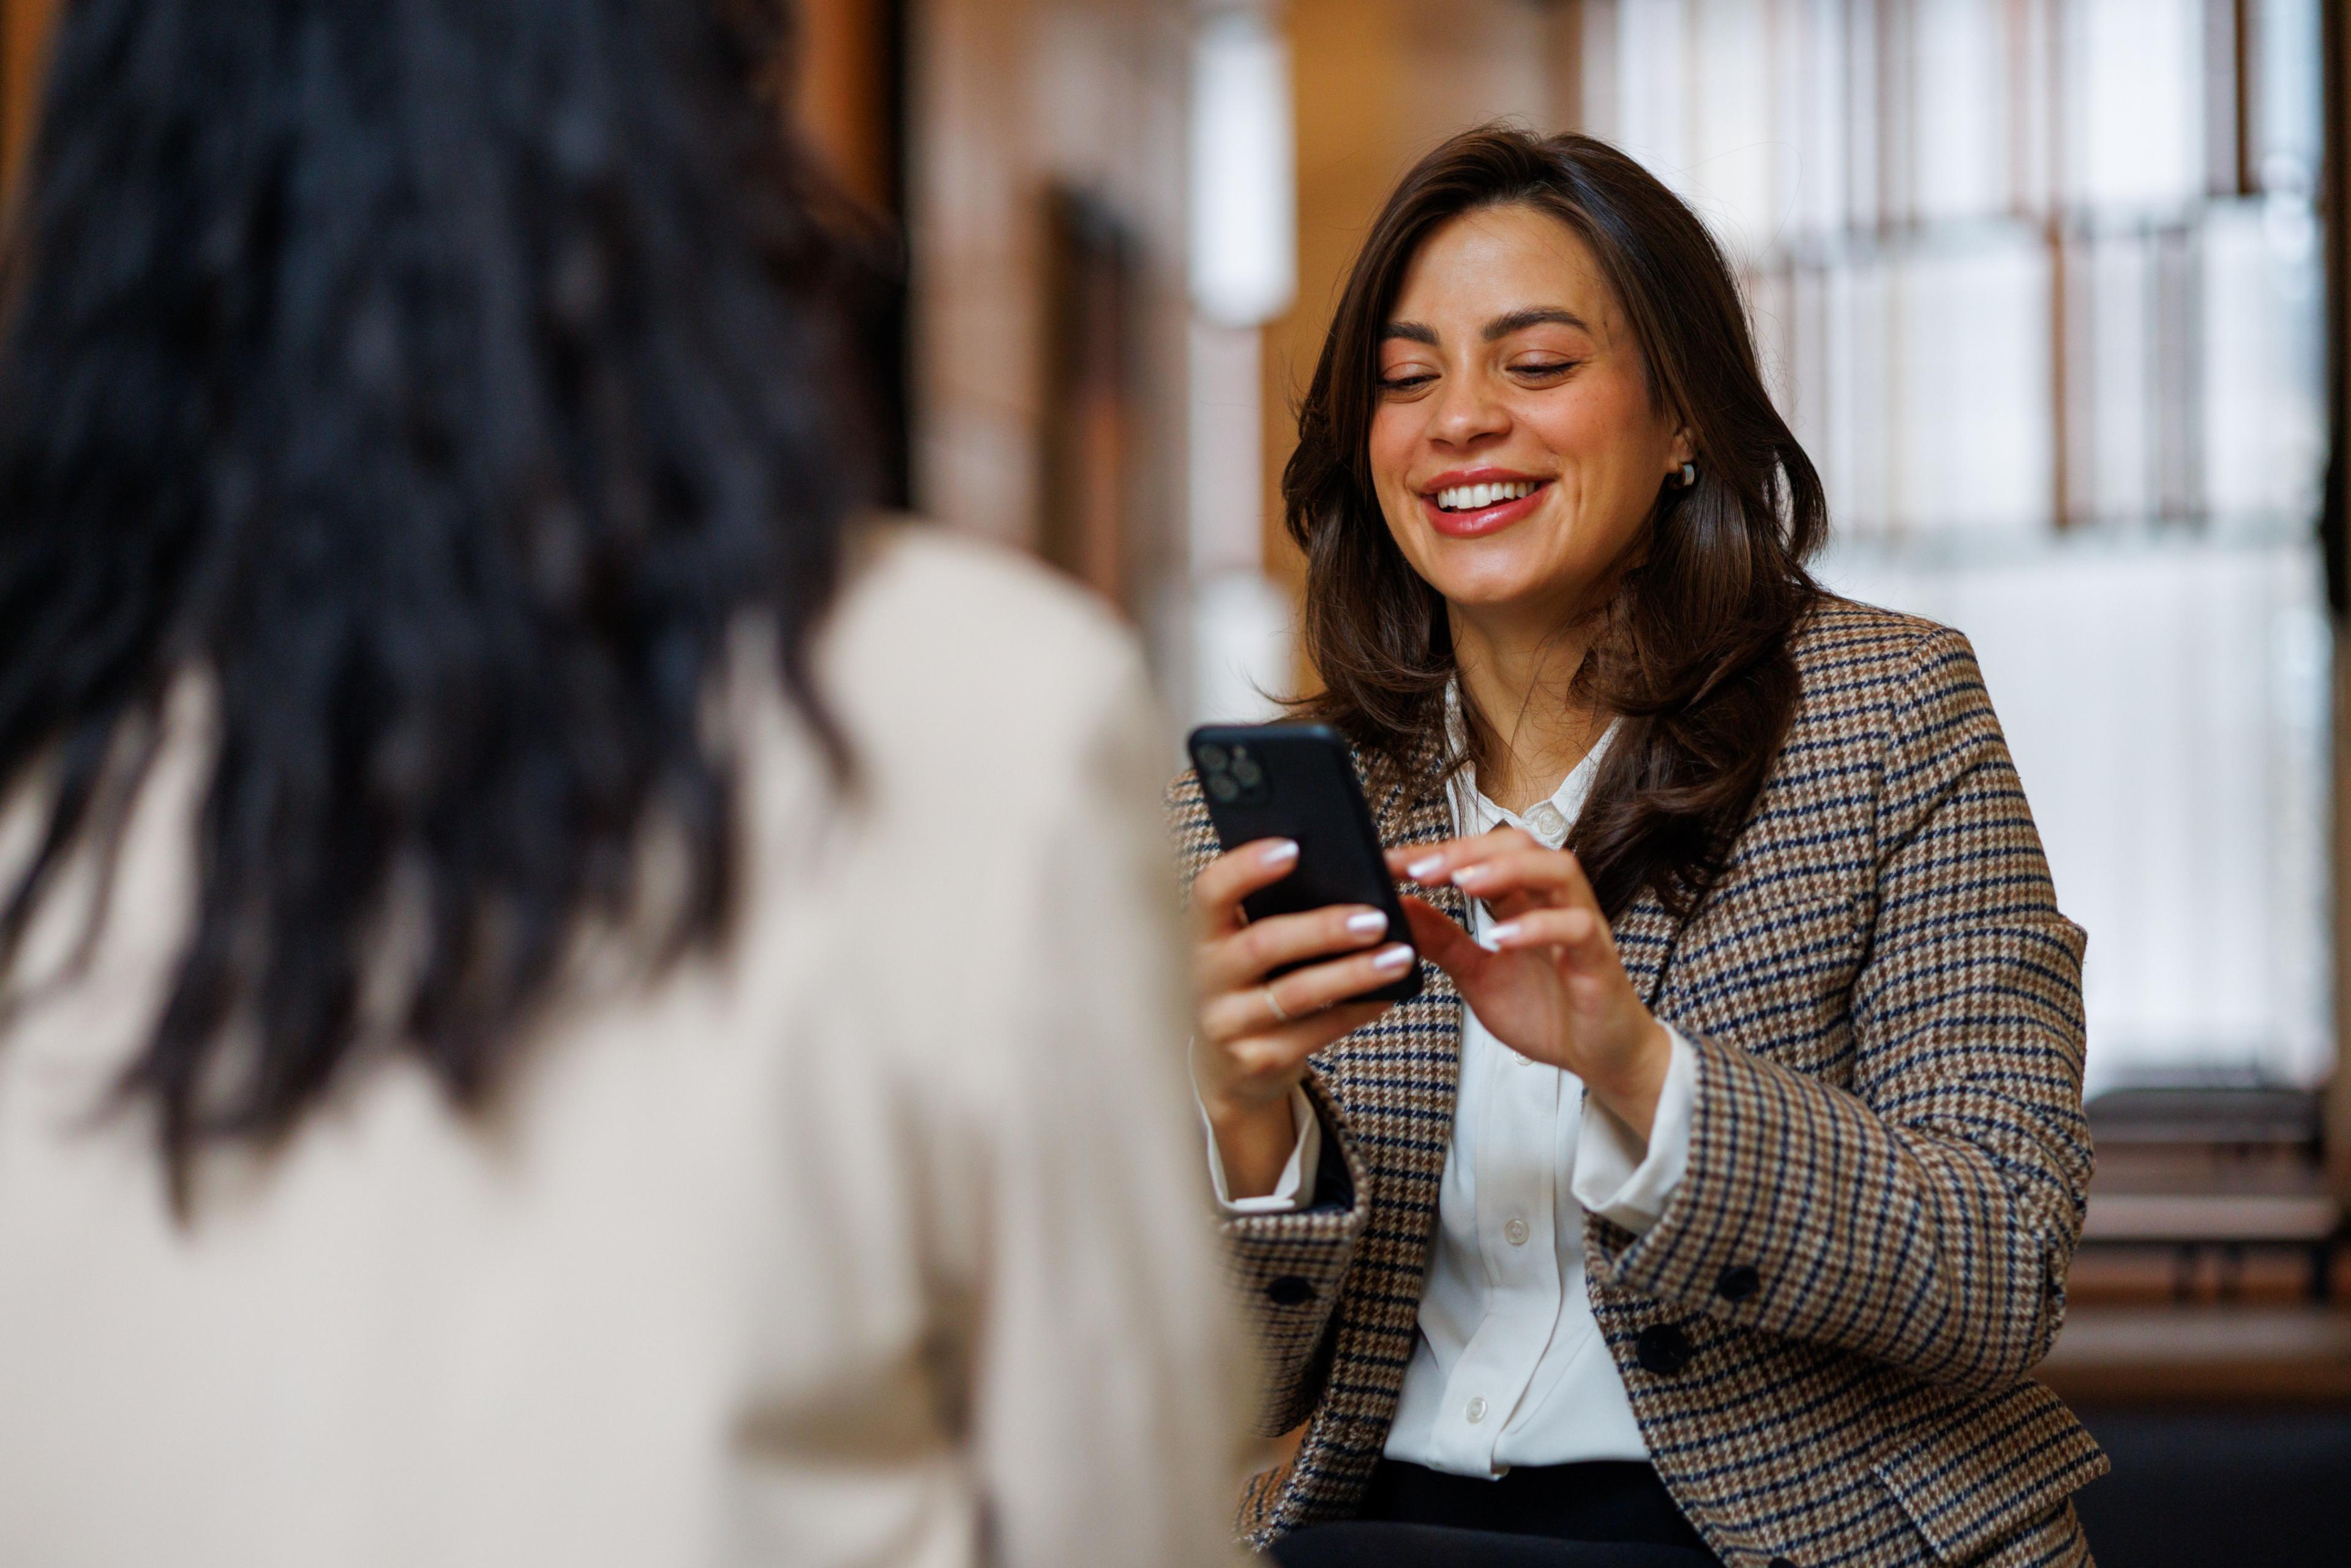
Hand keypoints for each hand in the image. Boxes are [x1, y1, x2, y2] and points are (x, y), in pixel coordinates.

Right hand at [1189, 837, 1413, 1197]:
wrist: (1227, 1065)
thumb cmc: (1250, 984)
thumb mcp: (1243, 944)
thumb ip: (1274, 911)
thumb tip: (1348, 872)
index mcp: (1204, 934)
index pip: (1211, 892)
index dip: (1246, 867)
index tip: (1292, 847)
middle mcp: (1207, 978)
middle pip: (1263, 944)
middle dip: (1323, 929)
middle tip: (1376, 917)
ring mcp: (1229, 1023)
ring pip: (1296, 994)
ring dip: (1353, 973)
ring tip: (1399, 956)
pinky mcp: (1258, 1060)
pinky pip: (1317, 1032)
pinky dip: (1357, 1010)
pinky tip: (1390, 994)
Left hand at [1388, 831, 1671, 1137]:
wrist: (1597, 1058)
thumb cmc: (1546, 1011)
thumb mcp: (1476, 974)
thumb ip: (1442, 940)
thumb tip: (1399, 908)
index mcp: (1523, 900)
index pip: (1482, 854)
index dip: (1437, 852)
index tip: (1390, 862)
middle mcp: (1553, 902)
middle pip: (1520, 845)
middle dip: (1467, 850)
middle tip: (1420, 868)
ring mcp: (1581, 925)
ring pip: (1557, 869)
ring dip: (1506, 870)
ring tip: (1462, 883)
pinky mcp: (1598, 959)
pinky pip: (1576, 927)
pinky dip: (1538, 927)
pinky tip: (1501, 937)